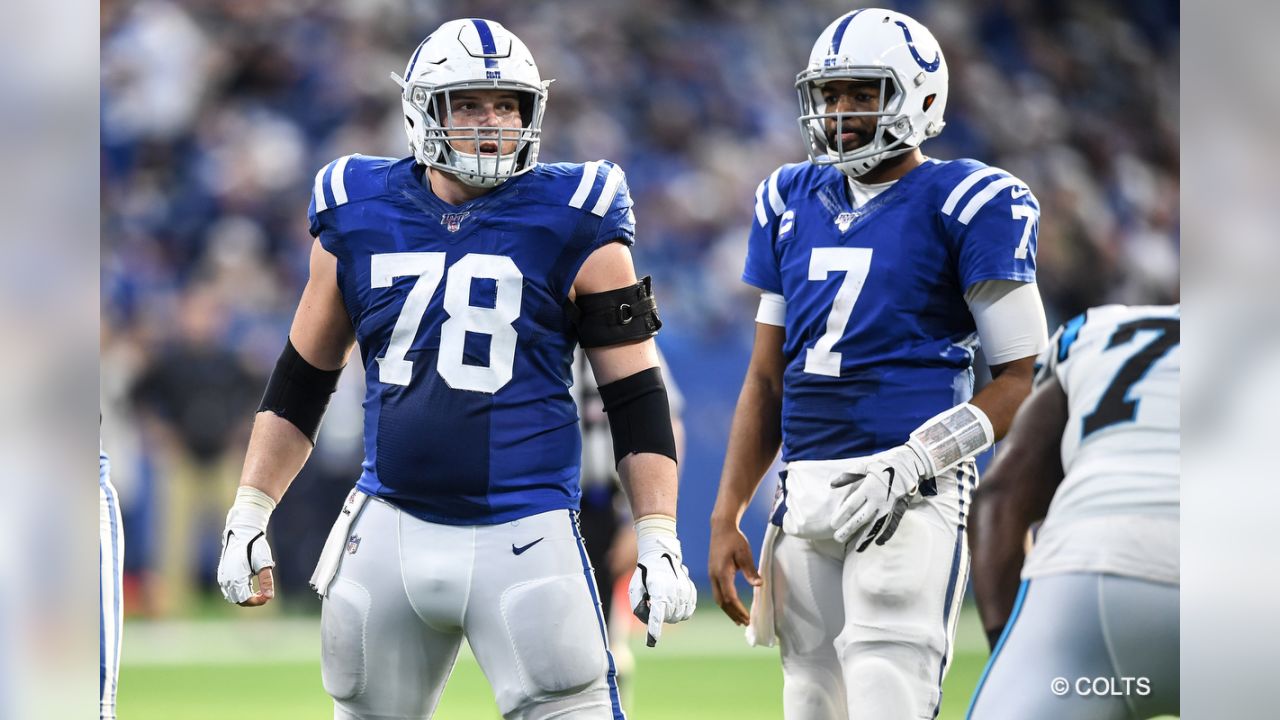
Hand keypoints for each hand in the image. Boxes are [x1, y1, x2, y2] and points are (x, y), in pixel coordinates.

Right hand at [217, 487, 276, 605]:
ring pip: (232, 596)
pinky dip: (238, 591)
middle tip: (265, 593)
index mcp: (236, 578)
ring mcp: (223, 577)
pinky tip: (249, 585)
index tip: (268, 597)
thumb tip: (269, 597)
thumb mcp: (264, 563)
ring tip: (258, 589)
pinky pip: (228, 589)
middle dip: (252, 600)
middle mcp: (226, 580)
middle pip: (238, 600)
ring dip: (245, 596)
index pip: (245, 600)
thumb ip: (266, 581)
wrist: (242, 532)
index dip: (257, 602)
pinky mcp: (222, 574)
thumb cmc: (254, 546)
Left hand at [628, 516, 696, 646]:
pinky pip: (688, 611)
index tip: (651, 642)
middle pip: (668, 618)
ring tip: (664, 603)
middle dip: (661, 617)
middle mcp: (673, 591)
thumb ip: (638, 606)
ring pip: (679, 616)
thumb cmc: (644, 573)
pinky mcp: (691, 591)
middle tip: (655, 605)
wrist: (661, 555)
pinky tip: (674, 604)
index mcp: (658, 589)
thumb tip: (648, 621)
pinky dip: (681, 612)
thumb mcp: (635, 587)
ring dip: (671, 615)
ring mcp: (685, 591)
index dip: (654, 630)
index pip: (657, 615)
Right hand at [707, 522, 761, 625]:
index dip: (739, 609)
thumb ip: (750, 570)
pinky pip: (718, 593)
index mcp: (721, 572)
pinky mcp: (713, 574)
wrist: (721, 528)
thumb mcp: (744, 553)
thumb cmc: (735, 539)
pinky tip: (732, 606)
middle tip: (745, 623)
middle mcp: (713, 576)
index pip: (729, 597)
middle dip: (733, 614)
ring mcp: (711, 575)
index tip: (748, 618)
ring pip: (718, 599)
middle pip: (722, 602)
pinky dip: (725, 603)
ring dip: (728, 610)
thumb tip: (759, 585)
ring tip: (739, 621)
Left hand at [830, 443, 928, 548]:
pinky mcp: (898, 509)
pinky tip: (879, 543)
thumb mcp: (865, 466)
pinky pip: (892, 524)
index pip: (852, 505)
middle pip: (861, 517)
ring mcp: (889, 506)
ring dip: (866, 537)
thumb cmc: (884, 465)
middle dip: (849, 529)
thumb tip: (832, 484)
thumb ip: (848, 476)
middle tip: (838, 538)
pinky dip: (886, 534)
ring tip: (857, 548)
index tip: (833, 524)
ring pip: (876, 525)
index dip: (842, 515)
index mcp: (868, 488)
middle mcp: (878, 499)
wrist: (910, 465)